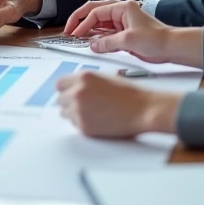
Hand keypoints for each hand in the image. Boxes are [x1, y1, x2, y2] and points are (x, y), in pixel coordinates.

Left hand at [56, 71, 181, 137]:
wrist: (143, 110)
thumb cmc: (130, 94)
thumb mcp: (106, 78)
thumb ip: (87, 81)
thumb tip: (74, 86)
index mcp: (84, 78)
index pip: (60, 84)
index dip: (66, 89)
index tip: (68, 92)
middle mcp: (78, 93)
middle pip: (60, 99)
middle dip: (69, 102)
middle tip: (82, 104)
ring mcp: (79, 110)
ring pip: (65, 113)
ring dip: (74, 113)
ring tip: (93, 112)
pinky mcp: (84, 126)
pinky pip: (74, 125)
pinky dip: (82, 123)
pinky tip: (97, 119)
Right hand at [65, 0, 180, 64]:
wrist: (172, 47)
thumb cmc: (157, 39)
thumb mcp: (129, 41)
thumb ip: (108, 42)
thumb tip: (92, 45)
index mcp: (122, 7)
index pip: (96, 12)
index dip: (82, 22)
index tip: (74, 33)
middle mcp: (121, 12)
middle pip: (94, 12)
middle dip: (80, 20)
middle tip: (69, 31)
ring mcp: (122, 22)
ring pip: (99, 22)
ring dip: (88, 29)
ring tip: (76, 37)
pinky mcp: (124, 32)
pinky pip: (105, 32)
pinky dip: (96, 37)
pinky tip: (90, 42)